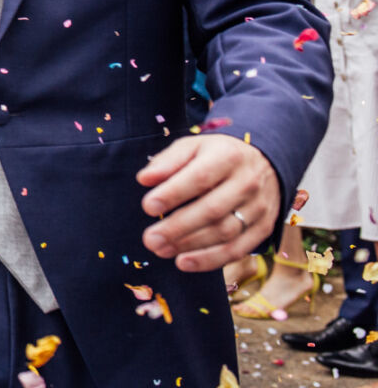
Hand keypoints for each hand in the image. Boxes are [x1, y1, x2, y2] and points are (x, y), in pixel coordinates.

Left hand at [138, 133, 280, 271]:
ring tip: (161, 250)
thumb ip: (168, 161)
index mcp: (227, 157)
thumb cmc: (217, 155)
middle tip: (150, 239)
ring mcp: (258, 208)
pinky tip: (185, 263)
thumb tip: (144, 179)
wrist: (265, 163)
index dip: (173, 194)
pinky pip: (238, 249)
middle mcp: (247, 183)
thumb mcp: (193, 146)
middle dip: (178, 227)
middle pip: (212, 210)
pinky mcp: (263, 228)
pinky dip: (210, 260)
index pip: (200, 177)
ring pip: (224, 233)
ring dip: (190, 246)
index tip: (148, 207)